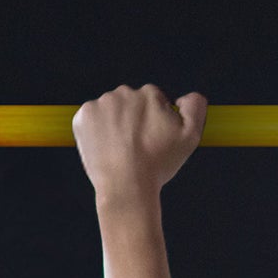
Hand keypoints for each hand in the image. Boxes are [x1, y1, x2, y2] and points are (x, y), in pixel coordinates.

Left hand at [72, 85, 207, 206]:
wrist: (126, 185)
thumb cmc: (159, 164)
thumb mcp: (191, 136)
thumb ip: (195, 108)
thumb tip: (188, 95)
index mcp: (149, 94)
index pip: (155, 101)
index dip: (157, 122)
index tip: (155, 140)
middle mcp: (123, 92)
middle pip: (131, 104)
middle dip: (134, 120)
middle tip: (139, 147)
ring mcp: (100, 104)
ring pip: (111, 111)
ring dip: (116, 125)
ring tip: (122, 150)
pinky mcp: (82, 117)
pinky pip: (91, 120)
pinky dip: (97, 132)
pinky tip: (107, 148)